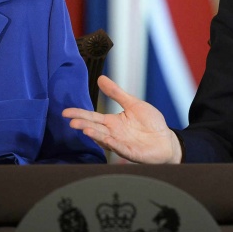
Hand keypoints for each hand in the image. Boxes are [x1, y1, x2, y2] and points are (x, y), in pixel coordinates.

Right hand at [62, 75, 181, 163]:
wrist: (166, 140)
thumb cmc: (150, 123)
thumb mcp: (133, 104)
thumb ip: (116, 93)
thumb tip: (100, 78)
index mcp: (113, 122)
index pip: (92, 117)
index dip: (79, 114)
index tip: (65, 112)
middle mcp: (114, 134)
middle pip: (95, 128)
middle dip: (84, 125)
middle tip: (72, 122)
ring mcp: (122, 144)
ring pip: (105, 140)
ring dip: (95, 135)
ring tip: (85, 129)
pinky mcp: (132, 153)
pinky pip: (121, 149)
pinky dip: (114, 145)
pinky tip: (108, 140)